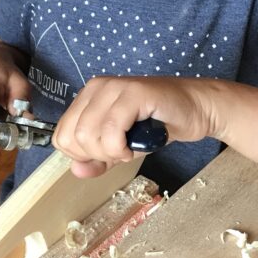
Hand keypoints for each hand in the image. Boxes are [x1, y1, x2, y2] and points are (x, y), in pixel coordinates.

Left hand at [52, 76, 216, 178]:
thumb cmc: (157, 126)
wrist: (196, 110)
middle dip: (97, 155)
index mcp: (88, 97)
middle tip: (121, 152)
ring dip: (111, 152)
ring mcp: (115, 87)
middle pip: (74, 137)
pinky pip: (112, 130)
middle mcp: (97, 87)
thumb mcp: (120, 148)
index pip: (62, 135)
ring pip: (89, 134)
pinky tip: (136, 145)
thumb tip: (76, 170)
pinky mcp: (134, 92)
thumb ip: (97, 159)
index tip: (107, 154)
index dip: (82, 155)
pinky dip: (122, 148)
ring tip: (130, 147)